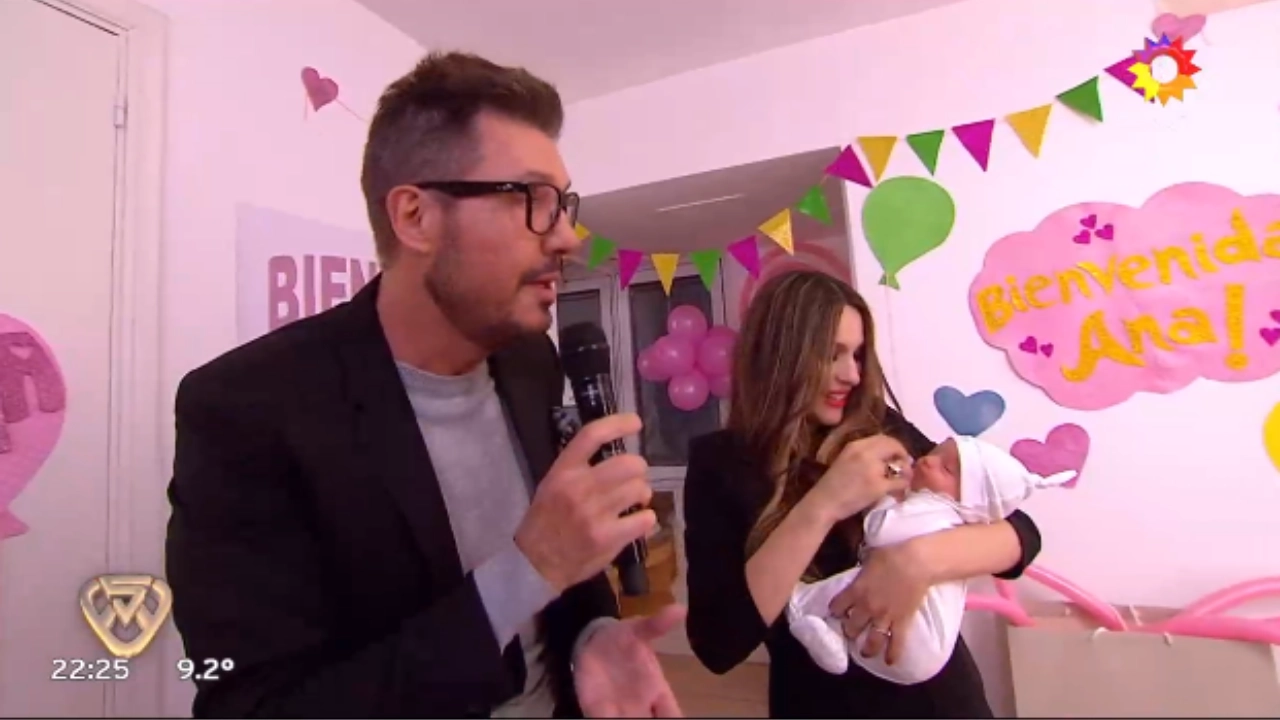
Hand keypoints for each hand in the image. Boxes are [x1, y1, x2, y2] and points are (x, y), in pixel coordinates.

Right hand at [516, 413, 653, 592]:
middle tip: (633, 481)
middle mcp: (580, 488)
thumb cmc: (545, 522)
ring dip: (642, 494)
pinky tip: (637, 523)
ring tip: (634, 503)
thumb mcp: (552, 485)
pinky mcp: (608, 537)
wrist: (536, 564)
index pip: (592, 435)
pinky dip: (647, 519)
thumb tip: (615, 456)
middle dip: (638, 470)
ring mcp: (595, 513)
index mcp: (563, 471)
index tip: (636, 423)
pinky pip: (645, 519)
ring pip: (640, 489)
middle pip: (629, 463)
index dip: (618, 424)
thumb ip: (578, 469)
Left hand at [575, 604, 685, 717]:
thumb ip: (657, 624)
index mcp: (657, 690)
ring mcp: (619, 710)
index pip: (671, 715)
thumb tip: (680, 608)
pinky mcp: (597, 711)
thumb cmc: (623, 639)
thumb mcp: (638, 630)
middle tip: (641, 719)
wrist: (592, 640)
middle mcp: (640, 706)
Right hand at [803, 434, 911, 526]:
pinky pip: (900, 482)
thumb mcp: (845, 460)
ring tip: (903, 479)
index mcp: (855, 445)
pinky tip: (899, 491)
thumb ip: (862, 454)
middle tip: (905, 466)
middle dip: (903, 455)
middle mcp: (864, 453)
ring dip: (906, 471)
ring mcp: (872, 469)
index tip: (896, 455)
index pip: (883, 438)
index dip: (894, 446)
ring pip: (900, 464)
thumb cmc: (832, 485)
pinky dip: (904, 486)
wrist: (823, 503)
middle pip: (893, 446)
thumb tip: (886, 456)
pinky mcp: (878, 486)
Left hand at [827, 540, 931, 664]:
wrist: (915, 562)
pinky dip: (893, 654)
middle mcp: (866, 608)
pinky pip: (896, 643)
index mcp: (856, 591)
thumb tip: (859, 566)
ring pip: (871, 640)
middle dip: (848, 631)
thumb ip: (862, 569)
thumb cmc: (891, 555)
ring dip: (866, 649)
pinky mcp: (901, 622)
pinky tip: (889, 662)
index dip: (835, 610)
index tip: (836, 612)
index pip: (837, 606)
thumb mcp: (869, 558)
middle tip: (850, 632)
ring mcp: (884, 617)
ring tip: (865, 652)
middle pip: (851, 627)